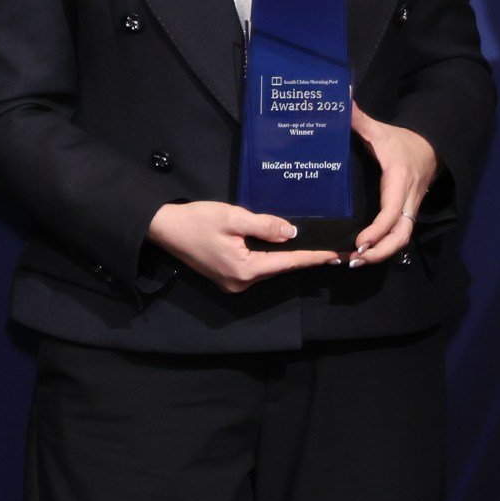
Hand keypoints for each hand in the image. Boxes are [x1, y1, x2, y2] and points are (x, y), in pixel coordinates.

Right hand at [147, 199, 340, 290]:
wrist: (162, 228)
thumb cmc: (196, 220)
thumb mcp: (233, 217)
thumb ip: (265, 225)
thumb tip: (292, 232)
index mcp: (245, 269)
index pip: (288, 263)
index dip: (313, 257)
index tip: (337, 256)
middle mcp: (241, 282)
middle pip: (279, 267)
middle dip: (303, 257)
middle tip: (330, 249)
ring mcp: (233, 283)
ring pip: (267, 268)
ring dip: (285, 257)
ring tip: (311, 247)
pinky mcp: (226, 278)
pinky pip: (255, 267)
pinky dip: (269, 258)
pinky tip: (281, 248)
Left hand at [347, 108, 436, 266]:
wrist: (431, 148)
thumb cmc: (401, 141)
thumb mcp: (380, 130)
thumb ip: (358, 118)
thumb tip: (340, 98)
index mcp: (400, 180)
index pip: (392, 211)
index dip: (378, 229)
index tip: (360, 241)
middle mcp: (408, 199)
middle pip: (401, 234)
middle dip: (380, 251)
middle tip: (355, 260)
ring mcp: (409, 209)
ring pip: (402, 239)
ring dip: (381, 254)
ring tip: (355, 261)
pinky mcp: (407, 215)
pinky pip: (398, 235)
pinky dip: (383, 248)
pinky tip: (362, 254)